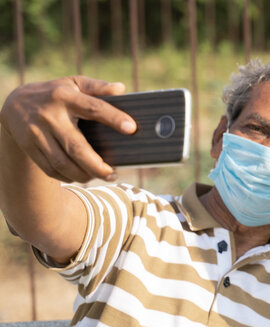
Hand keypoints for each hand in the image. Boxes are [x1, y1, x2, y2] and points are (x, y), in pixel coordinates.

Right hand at [0, 76, 135, 182]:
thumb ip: (97, 87)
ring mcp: (37, 132)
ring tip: (100, 176)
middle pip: (76, 147)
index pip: (93, 107)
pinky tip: (80, 176)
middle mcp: (50, 115)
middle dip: (97, 166)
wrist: (15, 103)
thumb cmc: (56, 93)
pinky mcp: (29, 146)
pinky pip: (50, 169)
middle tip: (112, 173)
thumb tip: (120, 89)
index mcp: (65, 96)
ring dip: (83, 175)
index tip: (131, 128)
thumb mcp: (74, 83)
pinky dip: (67, 177)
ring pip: (62, 163)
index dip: (113, 118)